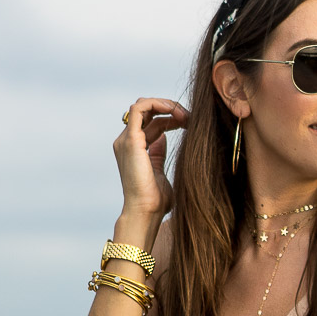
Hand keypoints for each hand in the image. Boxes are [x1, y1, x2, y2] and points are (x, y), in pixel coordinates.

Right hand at [113, 96, 187, 223]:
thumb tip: (162, 139)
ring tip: (184, 115)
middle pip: (148, 112)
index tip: (190, 124)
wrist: (146, 212)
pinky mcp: (131, 140)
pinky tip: (174, 111)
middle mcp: (127, 142)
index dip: (171, 119)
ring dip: (165, 105)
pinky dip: (157, 103)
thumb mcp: (160, 172)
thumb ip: (158, 155)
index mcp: (134, 149)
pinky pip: (139, 108)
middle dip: (170, 110)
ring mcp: (126, 140)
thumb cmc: (155, 201)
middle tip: (190, 118)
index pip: (152, 123)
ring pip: (143, 106)